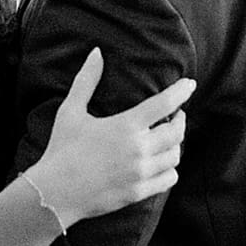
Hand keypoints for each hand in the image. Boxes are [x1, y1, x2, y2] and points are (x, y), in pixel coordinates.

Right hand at [27, 47, 194, 226]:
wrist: (55, 192)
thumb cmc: (62, 149)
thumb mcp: (71, 111)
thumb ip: (86, 81)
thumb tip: (96, 52)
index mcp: (125, 126)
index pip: (164, 104)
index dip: (181, 92)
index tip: (190, 84)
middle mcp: (139, 149)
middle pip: (177, 132)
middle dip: (181, 120)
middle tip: (176, 115)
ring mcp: (141, 173)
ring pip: (175, 155)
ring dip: (175, 144)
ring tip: (167, 138)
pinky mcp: (140, 192)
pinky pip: (169, 178)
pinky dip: (170, 168)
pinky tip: (161, 163)